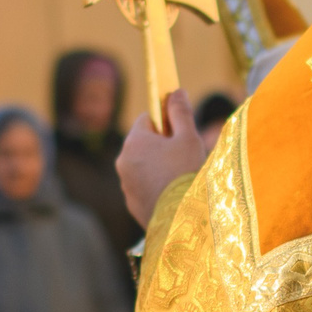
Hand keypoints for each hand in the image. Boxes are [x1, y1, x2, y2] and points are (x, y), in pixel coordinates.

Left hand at [115, 92, 205, 226]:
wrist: (182, 219)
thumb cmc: (186, 172)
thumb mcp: (188, 138)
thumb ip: (180, 112)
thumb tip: (176, 92)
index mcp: (135, 141)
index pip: (146, 118)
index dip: (165, 122)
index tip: (180, 131)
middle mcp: (123, 161)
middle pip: (143, 144)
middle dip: (161, 146)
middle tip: (184, 156)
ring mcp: (125, 185)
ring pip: (143, 167)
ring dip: (158, 167)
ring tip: (181, 177)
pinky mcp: (132, 205)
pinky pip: (144, 188)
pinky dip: (156, 187)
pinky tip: (174, 194)